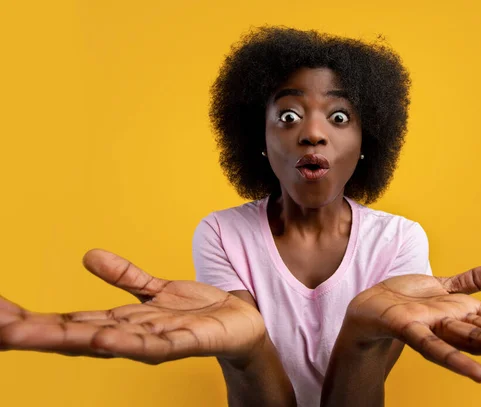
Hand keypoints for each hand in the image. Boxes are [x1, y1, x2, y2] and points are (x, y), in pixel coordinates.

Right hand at [0, 249, 265, 364]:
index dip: (32, 318)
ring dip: (67, 339)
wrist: (242, 323)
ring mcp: (158, 341)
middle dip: (34, 333)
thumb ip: (126, 276)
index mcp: (122, 323)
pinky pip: (155, 342)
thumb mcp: (156, 289)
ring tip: (24, 335)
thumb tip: (88, 256)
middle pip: (77, 335)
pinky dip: (127, 341)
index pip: (68, 322)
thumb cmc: (197, 312)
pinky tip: (102, 338)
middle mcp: (132, 336)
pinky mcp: (188, 340)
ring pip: (106, 341)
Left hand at [345, 264, 480, 381]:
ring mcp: (438, 331)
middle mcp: (459, 327)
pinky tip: (480, 374)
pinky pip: (434, 348)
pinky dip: (456, 361)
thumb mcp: (441, 286)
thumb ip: (471, 281)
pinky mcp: (411, 331)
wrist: (366, 307)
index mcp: (469, 315)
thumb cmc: (404, 300)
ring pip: (480, 341)